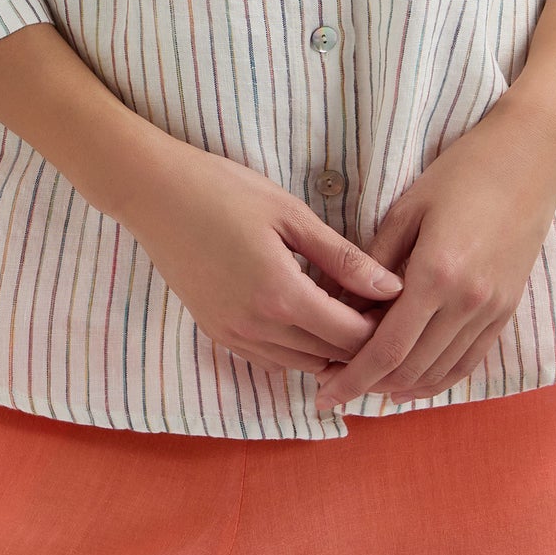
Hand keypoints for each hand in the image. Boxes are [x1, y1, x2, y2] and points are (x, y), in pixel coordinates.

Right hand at [117, 139, 406, 382]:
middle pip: (330, 357)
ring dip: (331, 347)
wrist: (154, 193)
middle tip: (382, 307)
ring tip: (351, 310)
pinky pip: (272, 358)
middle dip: (362, 340)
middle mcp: (257, 329)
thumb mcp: (290, 213)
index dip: (384, 326)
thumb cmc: (224, 190)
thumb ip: (343, 257)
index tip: (401, 302)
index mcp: (280, 296)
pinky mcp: (217, 333)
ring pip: (302, 364)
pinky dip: (299, 347)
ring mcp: (233, 336)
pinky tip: (309, 313)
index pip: (351, 337)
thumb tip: (393, 287)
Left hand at [311, 89, 555, 409]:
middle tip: (335, 387)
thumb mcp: (406, 209)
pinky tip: (413, 383)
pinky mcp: (507, 311)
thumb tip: (337, 305)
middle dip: (369, 386)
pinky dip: (438, 379)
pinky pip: (469, 361)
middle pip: (411, 369)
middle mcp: (467, 302)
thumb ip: (372, 262)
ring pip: (440, 372)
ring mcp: (492, 311)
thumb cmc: (461, 174)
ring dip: (401, 387)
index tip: (323, 395)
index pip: (387, 348)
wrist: (529, 161)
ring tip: (367, 385)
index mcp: (436, 274)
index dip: (353, 377)